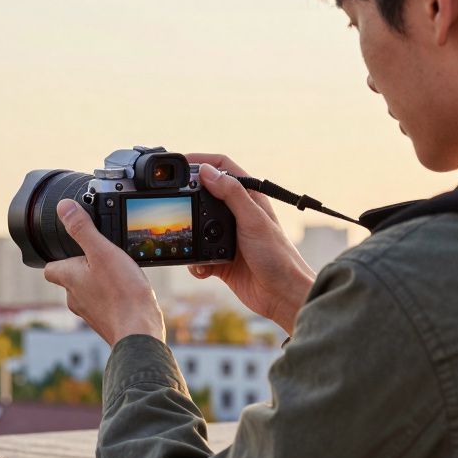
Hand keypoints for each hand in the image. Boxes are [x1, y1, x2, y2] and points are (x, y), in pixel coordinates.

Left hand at [43, 200, 165, 346]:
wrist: (139, 332)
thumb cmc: (122, 294)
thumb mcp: (103, 252)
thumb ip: (82, 229)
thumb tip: (63, 208)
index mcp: (69, 278)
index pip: (50, 268)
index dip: (56, 257)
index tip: (67, 249)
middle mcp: (75, 297)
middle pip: (71, 279)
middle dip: (83, 268)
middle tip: (101, 256)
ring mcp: (90, 312)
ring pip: (88, 291)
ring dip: (99, 282)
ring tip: (117, 272)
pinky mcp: (106, 321)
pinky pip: (105, 304)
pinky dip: (112, 296)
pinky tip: (127, 291)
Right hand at [185, 154, 316, 334]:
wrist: (282, 295)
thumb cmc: (278, 256)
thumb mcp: (252, 220)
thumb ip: (231, 194)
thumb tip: (207, 170)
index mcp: (249, 198)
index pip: (223, 168)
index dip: (202, 161)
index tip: (180, 163)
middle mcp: (237, 214)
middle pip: (204, 195)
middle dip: (188, 201)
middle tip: (174, 205)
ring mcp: (227, 237)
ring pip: (197, 227)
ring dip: (191, 238)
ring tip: (190, 244)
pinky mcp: (220, 259)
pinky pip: (198, 255)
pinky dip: (195, 262)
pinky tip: (203, 269)